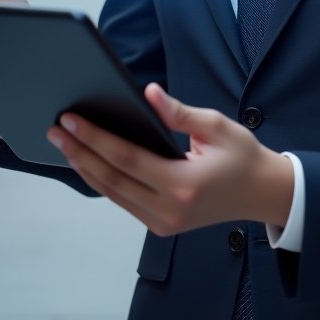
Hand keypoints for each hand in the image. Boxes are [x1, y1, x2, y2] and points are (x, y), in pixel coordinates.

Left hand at [46, 83, 293, 235]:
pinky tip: (88, 162)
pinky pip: (123, 201)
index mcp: (183, 184)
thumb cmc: (243, 157)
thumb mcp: (217, 126)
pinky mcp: (161, 225)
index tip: (71, 120)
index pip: (127, 158)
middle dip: (80, 151)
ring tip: (64, 143)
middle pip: (111, 179)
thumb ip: (178, 113)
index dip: (95, 138)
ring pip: (113, 194)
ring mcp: (163, 222)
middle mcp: (169, 209)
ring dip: (86, 167)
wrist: (262, 193)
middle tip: (56, 129)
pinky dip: (103, 180)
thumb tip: (147, 93)